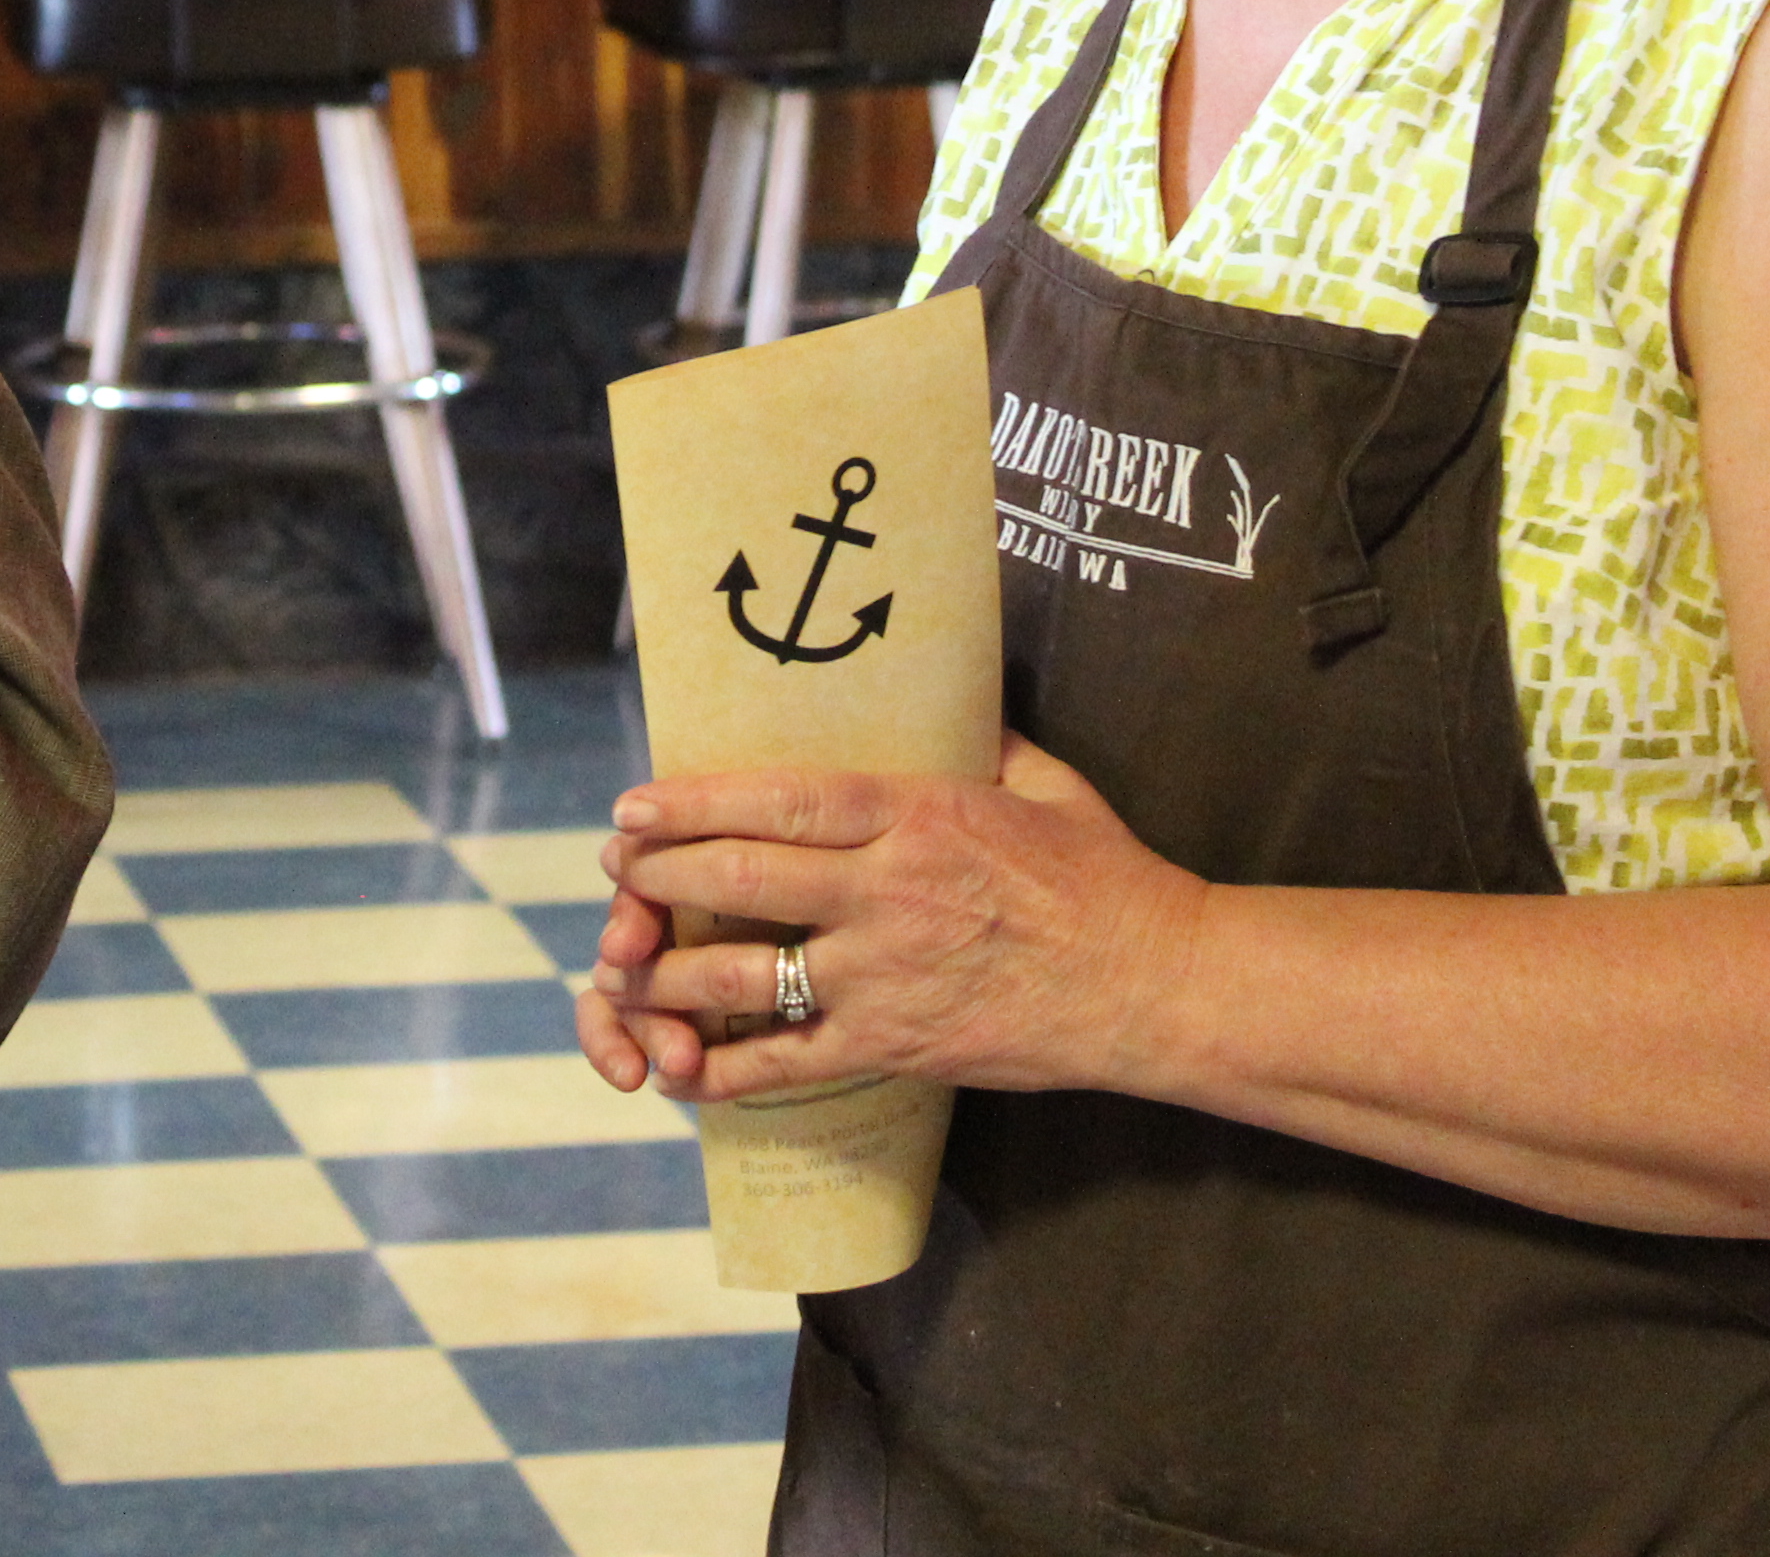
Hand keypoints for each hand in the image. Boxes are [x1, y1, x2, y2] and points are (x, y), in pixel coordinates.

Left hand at [576, 739, 1212, 1105]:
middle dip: (660, 872)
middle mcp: (886, 890)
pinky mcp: (896, 1046)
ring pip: (745, 971)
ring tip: (622, 966)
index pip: (778, 798)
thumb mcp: (1041, 783)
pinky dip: (724, 1068)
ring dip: (669, 970)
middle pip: (741, 875)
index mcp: (916, 813)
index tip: (634, 803)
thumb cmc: (1105, 875)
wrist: (1154, 983)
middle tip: (616, 869)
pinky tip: (681, 1066)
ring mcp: (885, 974)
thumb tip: (944, 702)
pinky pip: (787, 1061)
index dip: (691, 801)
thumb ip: (978, 743)